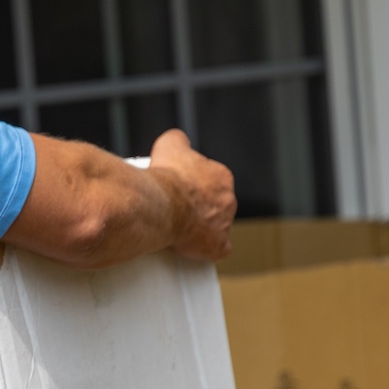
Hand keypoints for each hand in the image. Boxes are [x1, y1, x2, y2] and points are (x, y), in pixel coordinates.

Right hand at [147, 130, 235, 260]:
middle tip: (175, 208)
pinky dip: (205, 248)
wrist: (160, 205)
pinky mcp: (216, 246)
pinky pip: (216, 249)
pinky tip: (191, 246)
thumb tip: (178, 139)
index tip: (179, 189)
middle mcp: (228, 200)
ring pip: (214, 227)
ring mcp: (224, 225)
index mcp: (221, 177)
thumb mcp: (169, 144)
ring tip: (176, 227)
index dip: (194, 186)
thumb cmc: (165, 177)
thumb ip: (178, 139)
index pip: (211, 181)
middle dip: (198, 207)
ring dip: (200, 227)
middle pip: (214, 205)